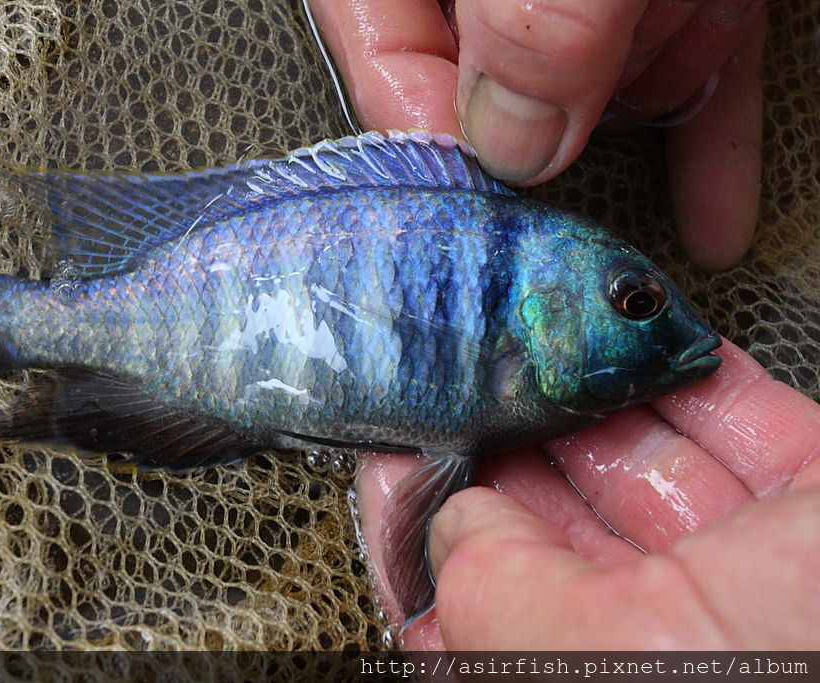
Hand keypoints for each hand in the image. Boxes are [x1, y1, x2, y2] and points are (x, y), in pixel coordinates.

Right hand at [308, 0, 765, 268]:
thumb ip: (532, 18)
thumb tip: (510, 142)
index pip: (377, 48)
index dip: (417, 138)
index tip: (464, 220)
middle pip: (481, 78)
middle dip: (530, 151)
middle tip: (547, 227)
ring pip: (587, 86)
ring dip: (623, 140)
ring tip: (642, 175)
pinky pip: (677, 74)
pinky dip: (700, 143)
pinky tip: (707, 213)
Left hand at [356, 340, 819, 648]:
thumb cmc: (767, 677)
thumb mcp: (577, 649)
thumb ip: (491, 581)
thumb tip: (456, 521)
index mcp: (589, 663)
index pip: (488, 584)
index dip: (448, 507)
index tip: (416, 437)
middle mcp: (665, 633)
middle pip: (563, 511)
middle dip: (517, 430)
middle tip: (471, 358)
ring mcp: (747, 571)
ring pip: (645, 456)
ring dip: (592, 388)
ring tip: (538, 328)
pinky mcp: (813, 505)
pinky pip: (739, 419)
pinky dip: (689, 371)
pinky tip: (639, 331)